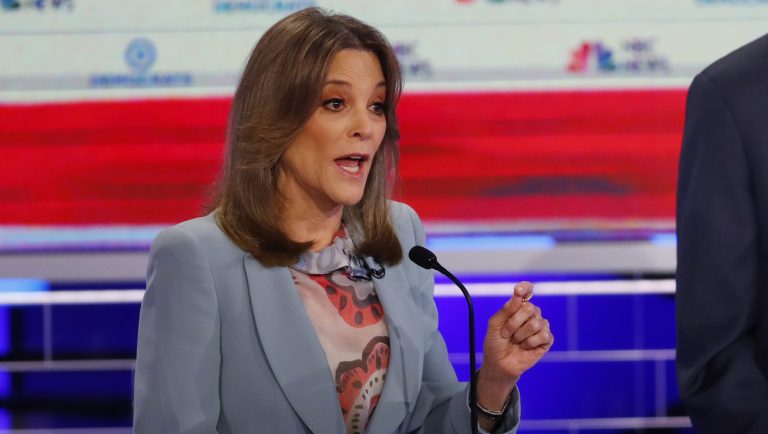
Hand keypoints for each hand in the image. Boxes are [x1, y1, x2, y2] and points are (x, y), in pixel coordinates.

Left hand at [477, 282, 553, 404]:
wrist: (499, 363)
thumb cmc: (496, 342)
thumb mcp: (495, 324)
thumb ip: (506, 309)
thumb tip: (518, 294)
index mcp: (518, 306)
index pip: (526, 290)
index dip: (525, 287)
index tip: (518, 290)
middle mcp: (532, 313)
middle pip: (529, 308)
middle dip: (513, 323)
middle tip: (505, 333)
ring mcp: (540, 325)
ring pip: (535, 323)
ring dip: (520, 335)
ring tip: (515, 341)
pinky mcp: (547, 339)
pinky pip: (543, 335)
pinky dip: (530, 343)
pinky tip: (524, 346)